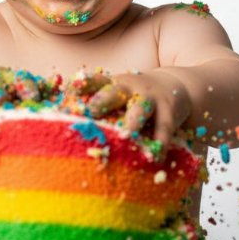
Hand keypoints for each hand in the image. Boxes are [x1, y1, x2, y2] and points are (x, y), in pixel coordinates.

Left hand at [72, 70, 191, 155]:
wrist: (175, 84)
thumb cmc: (135, 95)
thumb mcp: (118, 92)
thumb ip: (98, 103)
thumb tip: (64, 121)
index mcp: (112, 84)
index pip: (94, 82)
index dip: (82, 85)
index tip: (70, 90)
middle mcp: (129, 88)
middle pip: (114, 92)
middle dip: (103, 100)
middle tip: (92, 110)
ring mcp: (150, 98)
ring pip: (140, 109)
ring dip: (132, 123)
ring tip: (126, 136)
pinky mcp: (168, 112)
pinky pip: (164, 127)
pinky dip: (160, 142)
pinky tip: (156, 157)